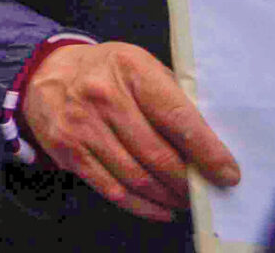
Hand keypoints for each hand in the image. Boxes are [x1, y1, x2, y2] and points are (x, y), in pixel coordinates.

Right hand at [20, 39, 238, 221]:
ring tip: (183, 199)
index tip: (227, 174)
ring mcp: (81, 124)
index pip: (177, 118)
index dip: (206, 152)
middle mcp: (102, 95)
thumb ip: (173, 99)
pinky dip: (142, 206)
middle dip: (187, 181)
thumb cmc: (107, 72)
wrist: (47, 71)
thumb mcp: (141, 67)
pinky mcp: (67, 149)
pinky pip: (111, 188)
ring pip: (136, 177)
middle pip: (157, 155)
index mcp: (131, 69)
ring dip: (167, 196)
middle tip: (203, 192)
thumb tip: (211, 146)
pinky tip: (159, 208)